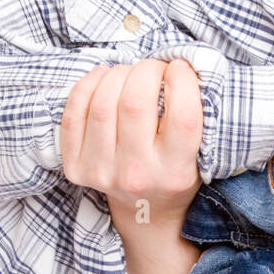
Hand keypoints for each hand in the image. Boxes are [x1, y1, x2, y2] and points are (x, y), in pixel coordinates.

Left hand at [59, 58, 202, 231]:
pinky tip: (103, 77)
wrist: (146, 212)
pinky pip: (73, 114)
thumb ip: (198, 114)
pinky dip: (88, 85)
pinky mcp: (76, 169)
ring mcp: (103, 173)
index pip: (182, 114)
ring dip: (118, 74)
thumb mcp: (200, 153)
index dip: (182, 78)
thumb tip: (181, 62)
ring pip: (102, 102)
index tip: (180, 69)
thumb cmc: (176, 171)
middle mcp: (137, 174)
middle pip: (135, 101)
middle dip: (146, 69)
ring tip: (130, 73)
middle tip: (154, 68)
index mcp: (175, 171)